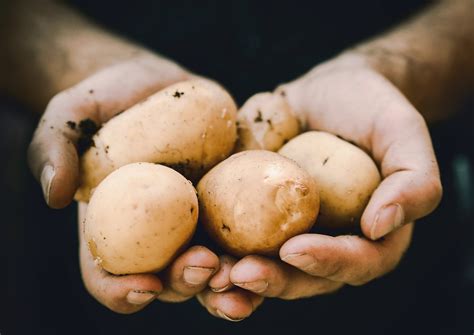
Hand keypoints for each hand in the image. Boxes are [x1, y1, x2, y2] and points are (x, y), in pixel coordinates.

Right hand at [27, 54, 261, 316]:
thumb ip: (52, 148)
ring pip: (215, 266)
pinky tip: (280, 241)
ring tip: (247, 270)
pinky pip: (248, 229)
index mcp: (114, 231)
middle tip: (206, 265)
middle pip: (171, 279)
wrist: (151, 84)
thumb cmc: (104, 103)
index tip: (144, 285)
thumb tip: (56, 194)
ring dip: (233, 279)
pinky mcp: (230, 201)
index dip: (122, 292)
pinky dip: (262, 243)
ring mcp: (196, 222)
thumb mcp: (69, 116)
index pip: (109, 278)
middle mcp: (157, 237)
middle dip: (189, 282)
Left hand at [230, 52, 440, 303]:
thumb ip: (414, 180)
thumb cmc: (369, 109)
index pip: (354, 263)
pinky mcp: (249, 217)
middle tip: (241, 273)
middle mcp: (323, 243)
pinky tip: (186, 251)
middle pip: (300, 279)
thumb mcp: (402, 132)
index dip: (327, 263)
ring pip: (259, 271)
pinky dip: (207, 252)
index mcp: (367, 237)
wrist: (325, 92)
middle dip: (271, 281)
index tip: (296, 249)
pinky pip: (227, 242)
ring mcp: (282, 233)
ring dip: (231, 282)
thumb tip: (381, 226)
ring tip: (208, 274)